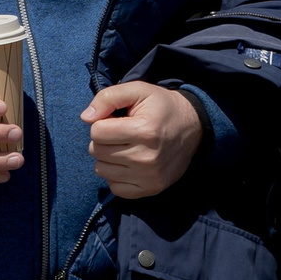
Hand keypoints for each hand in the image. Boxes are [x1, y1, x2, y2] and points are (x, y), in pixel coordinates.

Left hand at [83, 81, 202, 199]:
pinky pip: (115, 187)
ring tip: (126, 147)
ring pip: (101, 170)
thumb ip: (107, 97)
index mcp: (144, 131)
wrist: (194, 127)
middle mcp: (147, 157)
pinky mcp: (151, 189)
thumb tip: (86, 117)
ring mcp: (150, 176)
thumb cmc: (160, 107)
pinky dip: (116, 175)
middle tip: (123, 134)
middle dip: (104, 140)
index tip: (118, 121)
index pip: (96, 132)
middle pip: (97, 151)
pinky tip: (129, 164)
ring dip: (108, 158)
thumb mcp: (137, 90)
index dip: (102, 123)